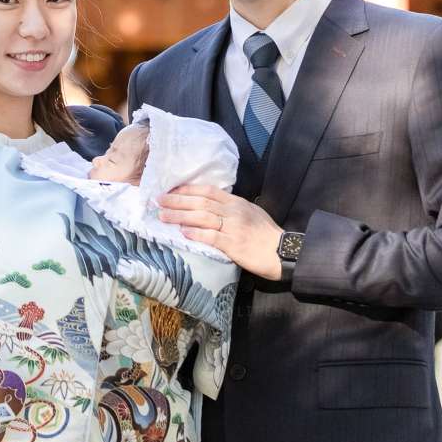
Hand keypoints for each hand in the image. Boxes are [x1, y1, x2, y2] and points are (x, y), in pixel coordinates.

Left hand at [157, 184, 283, 279]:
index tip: (171, 190)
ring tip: (163, 216)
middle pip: (200, 202)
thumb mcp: (251, 213)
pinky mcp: (233, 244)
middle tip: (159, 201)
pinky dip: (196, 233)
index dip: (187, 190)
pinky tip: (183, 232)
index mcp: (236, 202)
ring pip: (202, 217)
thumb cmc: (267, 234)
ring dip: (180, 216)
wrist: (283, 251)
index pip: (208, 191)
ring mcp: (233, 227)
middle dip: (177, 201)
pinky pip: (211, 236)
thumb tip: (212, 207)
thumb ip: (232, 208)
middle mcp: (233, 211)